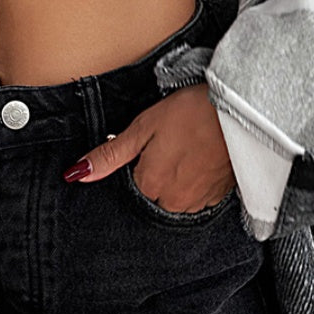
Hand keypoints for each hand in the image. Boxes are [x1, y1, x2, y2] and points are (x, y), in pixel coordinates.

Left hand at [63, 85, 236, 212]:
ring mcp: (198, 202)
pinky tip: (201, 157)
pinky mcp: (219, 197)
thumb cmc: (189, 113)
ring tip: (186, 148)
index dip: (136, 163)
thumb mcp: (142, 127)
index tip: (148, 145)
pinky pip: (197, 196)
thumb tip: (75, 174)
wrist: (238, 112)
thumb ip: (109, 155)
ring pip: (174, 197)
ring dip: (175, 178)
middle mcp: (172, 202)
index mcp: (149, 185)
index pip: (130, 185)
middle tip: (170, 143)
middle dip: (154, 172)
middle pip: (151, 193)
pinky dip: (195, 180)